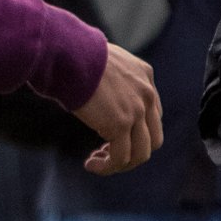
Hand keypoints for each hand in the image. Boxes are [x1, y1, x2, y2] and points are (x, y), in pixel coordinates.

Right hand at [73, 43, 161, 174]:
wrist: (67, 54)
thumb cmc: (72, 55)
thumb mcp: (102, 61)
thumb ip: (109, 77)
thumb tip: (95, 92)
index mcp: (145, 76)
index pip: (152, 115)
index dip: (134, 132)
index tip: (110, 136)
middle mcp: (147, 94)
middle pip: (153, 139)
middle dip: (132, 152)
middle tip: (107, 152)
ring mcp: (136, 110)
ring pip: (140, 153)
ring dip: (120, 164)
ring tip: (97, 163)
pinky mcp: (120, 124)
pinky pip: (120, 157)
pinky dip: (107, 167)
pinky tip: (90, 165)